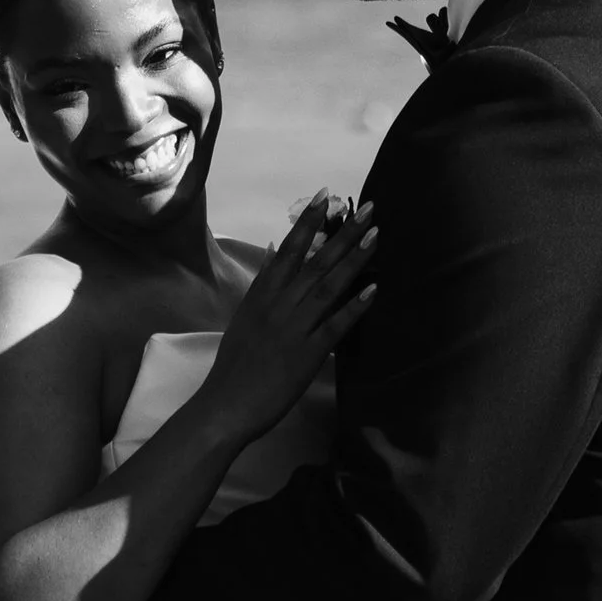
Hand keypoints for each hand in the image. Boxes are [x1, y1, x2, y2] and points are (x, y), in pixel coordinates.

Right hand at [206, 192, 376, 442]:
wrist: (226, 404)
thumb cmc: (235, 365)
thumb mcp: (244, 316)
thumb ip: (262, 283)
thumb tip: (273, 249)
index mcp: (262, 295)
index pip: (288, 249)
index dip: (309, 221)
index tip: (327, 195)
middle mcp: (279, 304)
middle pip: (315, 261)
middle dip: (343, 232)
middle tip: (368, 207)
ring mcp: (294, 327)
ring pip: (328, 286)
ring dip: (354, 259)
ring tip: (375, 235)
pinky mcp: (308, 353)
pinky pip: (335, 325)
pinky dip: (355, 306)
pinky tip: (374, 288)